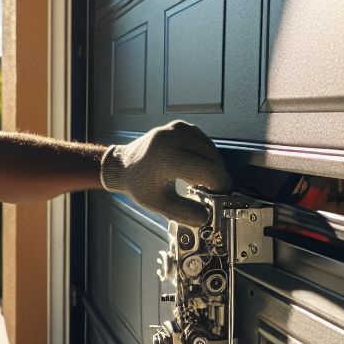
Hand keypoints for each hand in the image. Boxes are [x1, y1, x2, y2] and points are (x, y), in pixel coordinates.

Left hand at [100, 120, 230, 224]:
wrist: (123, 166)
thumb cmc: (139, 186)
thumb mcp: (159, 204)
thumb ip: (184, 213)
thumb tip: (207, 217)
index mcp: (167, 158)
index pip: (210, 172)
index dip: (220, 186)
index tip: (217, 196)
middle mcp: (172, 139)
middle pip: (213, 159)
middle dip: (216, 176)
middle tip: (209, 190)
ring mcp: (175, 129)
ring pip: (210, 148)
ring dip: (212, 164)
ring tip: (200, 179)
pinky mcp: (178, 126)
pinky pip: (202, 139)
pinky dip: (204, 152)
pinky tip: (197, 164)